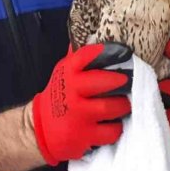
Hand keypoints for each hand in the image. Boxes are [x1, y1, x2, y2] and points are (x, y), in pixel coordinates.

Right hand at [32, 42, 132, 164]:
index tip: (124, 51)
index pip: (86, 56)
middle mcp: (71, 92)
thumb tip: (95, 34)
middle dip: (119, 81)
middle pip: (101, 83)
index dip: (107, 51)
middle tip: (128, 81)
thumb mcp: (64, 73)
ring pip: (110, 108)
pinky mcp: (83, 136)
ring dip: (122, 105)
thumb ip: (79, 58)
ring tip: (125, 104)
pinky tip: (115, 123)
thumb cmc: (60, 95)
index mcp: (68, 72)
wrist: (41, 127)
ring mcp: (77, 115)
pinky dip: (117, 127)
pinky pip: (110, 131)